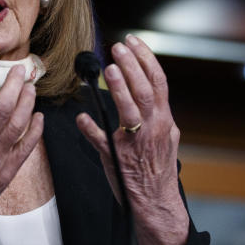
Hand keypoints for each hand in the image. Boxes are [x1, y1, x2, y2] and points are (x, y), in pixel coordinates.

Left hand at [75, 35, 188, 244]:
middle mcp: (153, 128)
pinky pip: (102, 140)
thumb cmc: (156, 170)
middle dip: (132, 66)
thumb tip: (142, 95)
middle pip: (146, 90)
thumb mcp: (163, 139)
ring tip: (109, 69)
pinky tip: (81, 116)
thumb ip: (153, 117)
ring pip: (131, 110)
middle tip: (118, 47)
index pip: (158, 82)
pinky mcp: (118, 157)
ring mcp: (136, 143)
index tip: (132, 41)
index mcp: (164, 120)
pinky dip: (91, 127)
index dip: (146, 59)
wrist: (156, 203)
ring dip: (120, 88)